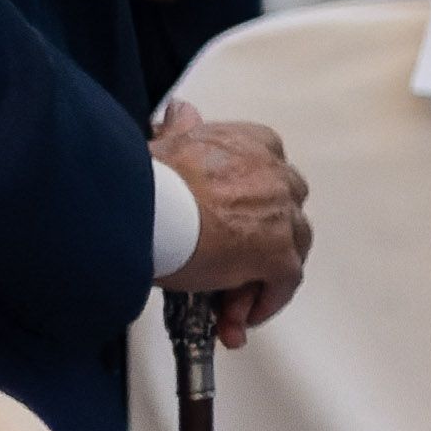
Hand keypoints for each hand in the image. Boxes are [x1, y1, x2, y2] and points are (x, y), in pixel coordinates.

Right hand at [150, 99, 311, 343]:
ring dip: (261, 276)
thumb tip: (181, 111)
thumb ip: (180, 128)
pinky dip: (267, 300)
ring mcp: (280, 214)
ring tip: (230, 303)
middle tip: (228, 270)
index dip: (250, 206)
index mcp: (252, 143)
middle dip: (261, 242)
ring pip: (289, 247)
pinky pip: (284, 282)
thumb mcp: (164, 144)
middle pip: (282, 213)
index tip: (226, 226)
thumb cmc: (146, 181)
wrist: (141, 208)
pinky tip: (240, 319)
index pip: (267, 173)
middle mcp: (274, 174)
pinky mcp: (277, 252)